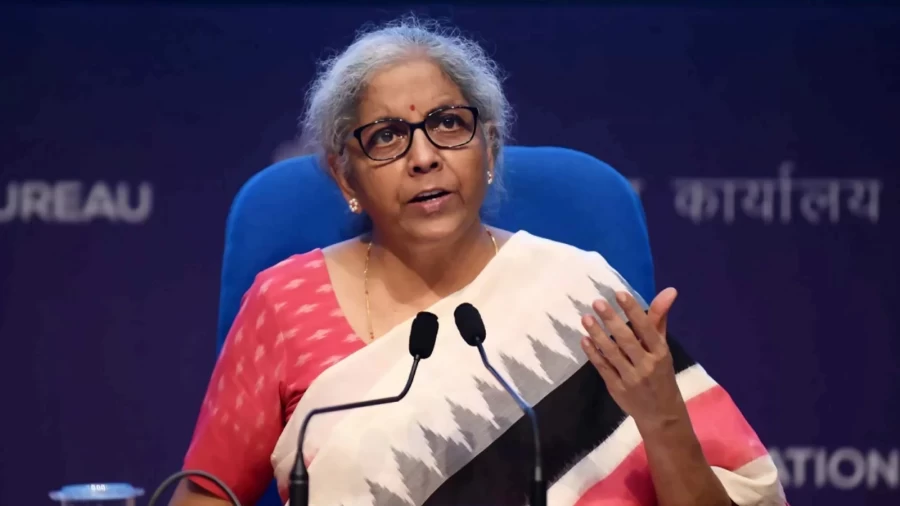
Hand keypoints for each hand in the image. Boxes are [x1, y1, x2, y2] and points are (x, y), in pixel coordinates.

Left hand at [579, 288, 687, 431]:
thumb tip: (670, 290)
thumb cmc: (661, 374)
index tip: (619, 293)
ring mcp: (631, 378)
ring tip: (586, 318)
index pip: (646, 329)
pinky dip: (593, 354)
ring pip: (612, 354)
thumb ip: (659, 319)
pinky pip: (603, 368)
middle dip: (612, 320)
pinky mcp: (617, 388)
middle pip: (627, 340)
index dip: (633, 311)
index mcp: (660, 352)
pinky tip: (584, 340)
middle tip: (597, 302)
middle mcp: (647, 365)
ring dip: (598, 335)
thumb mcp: (663, 347)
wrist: (661, 414)